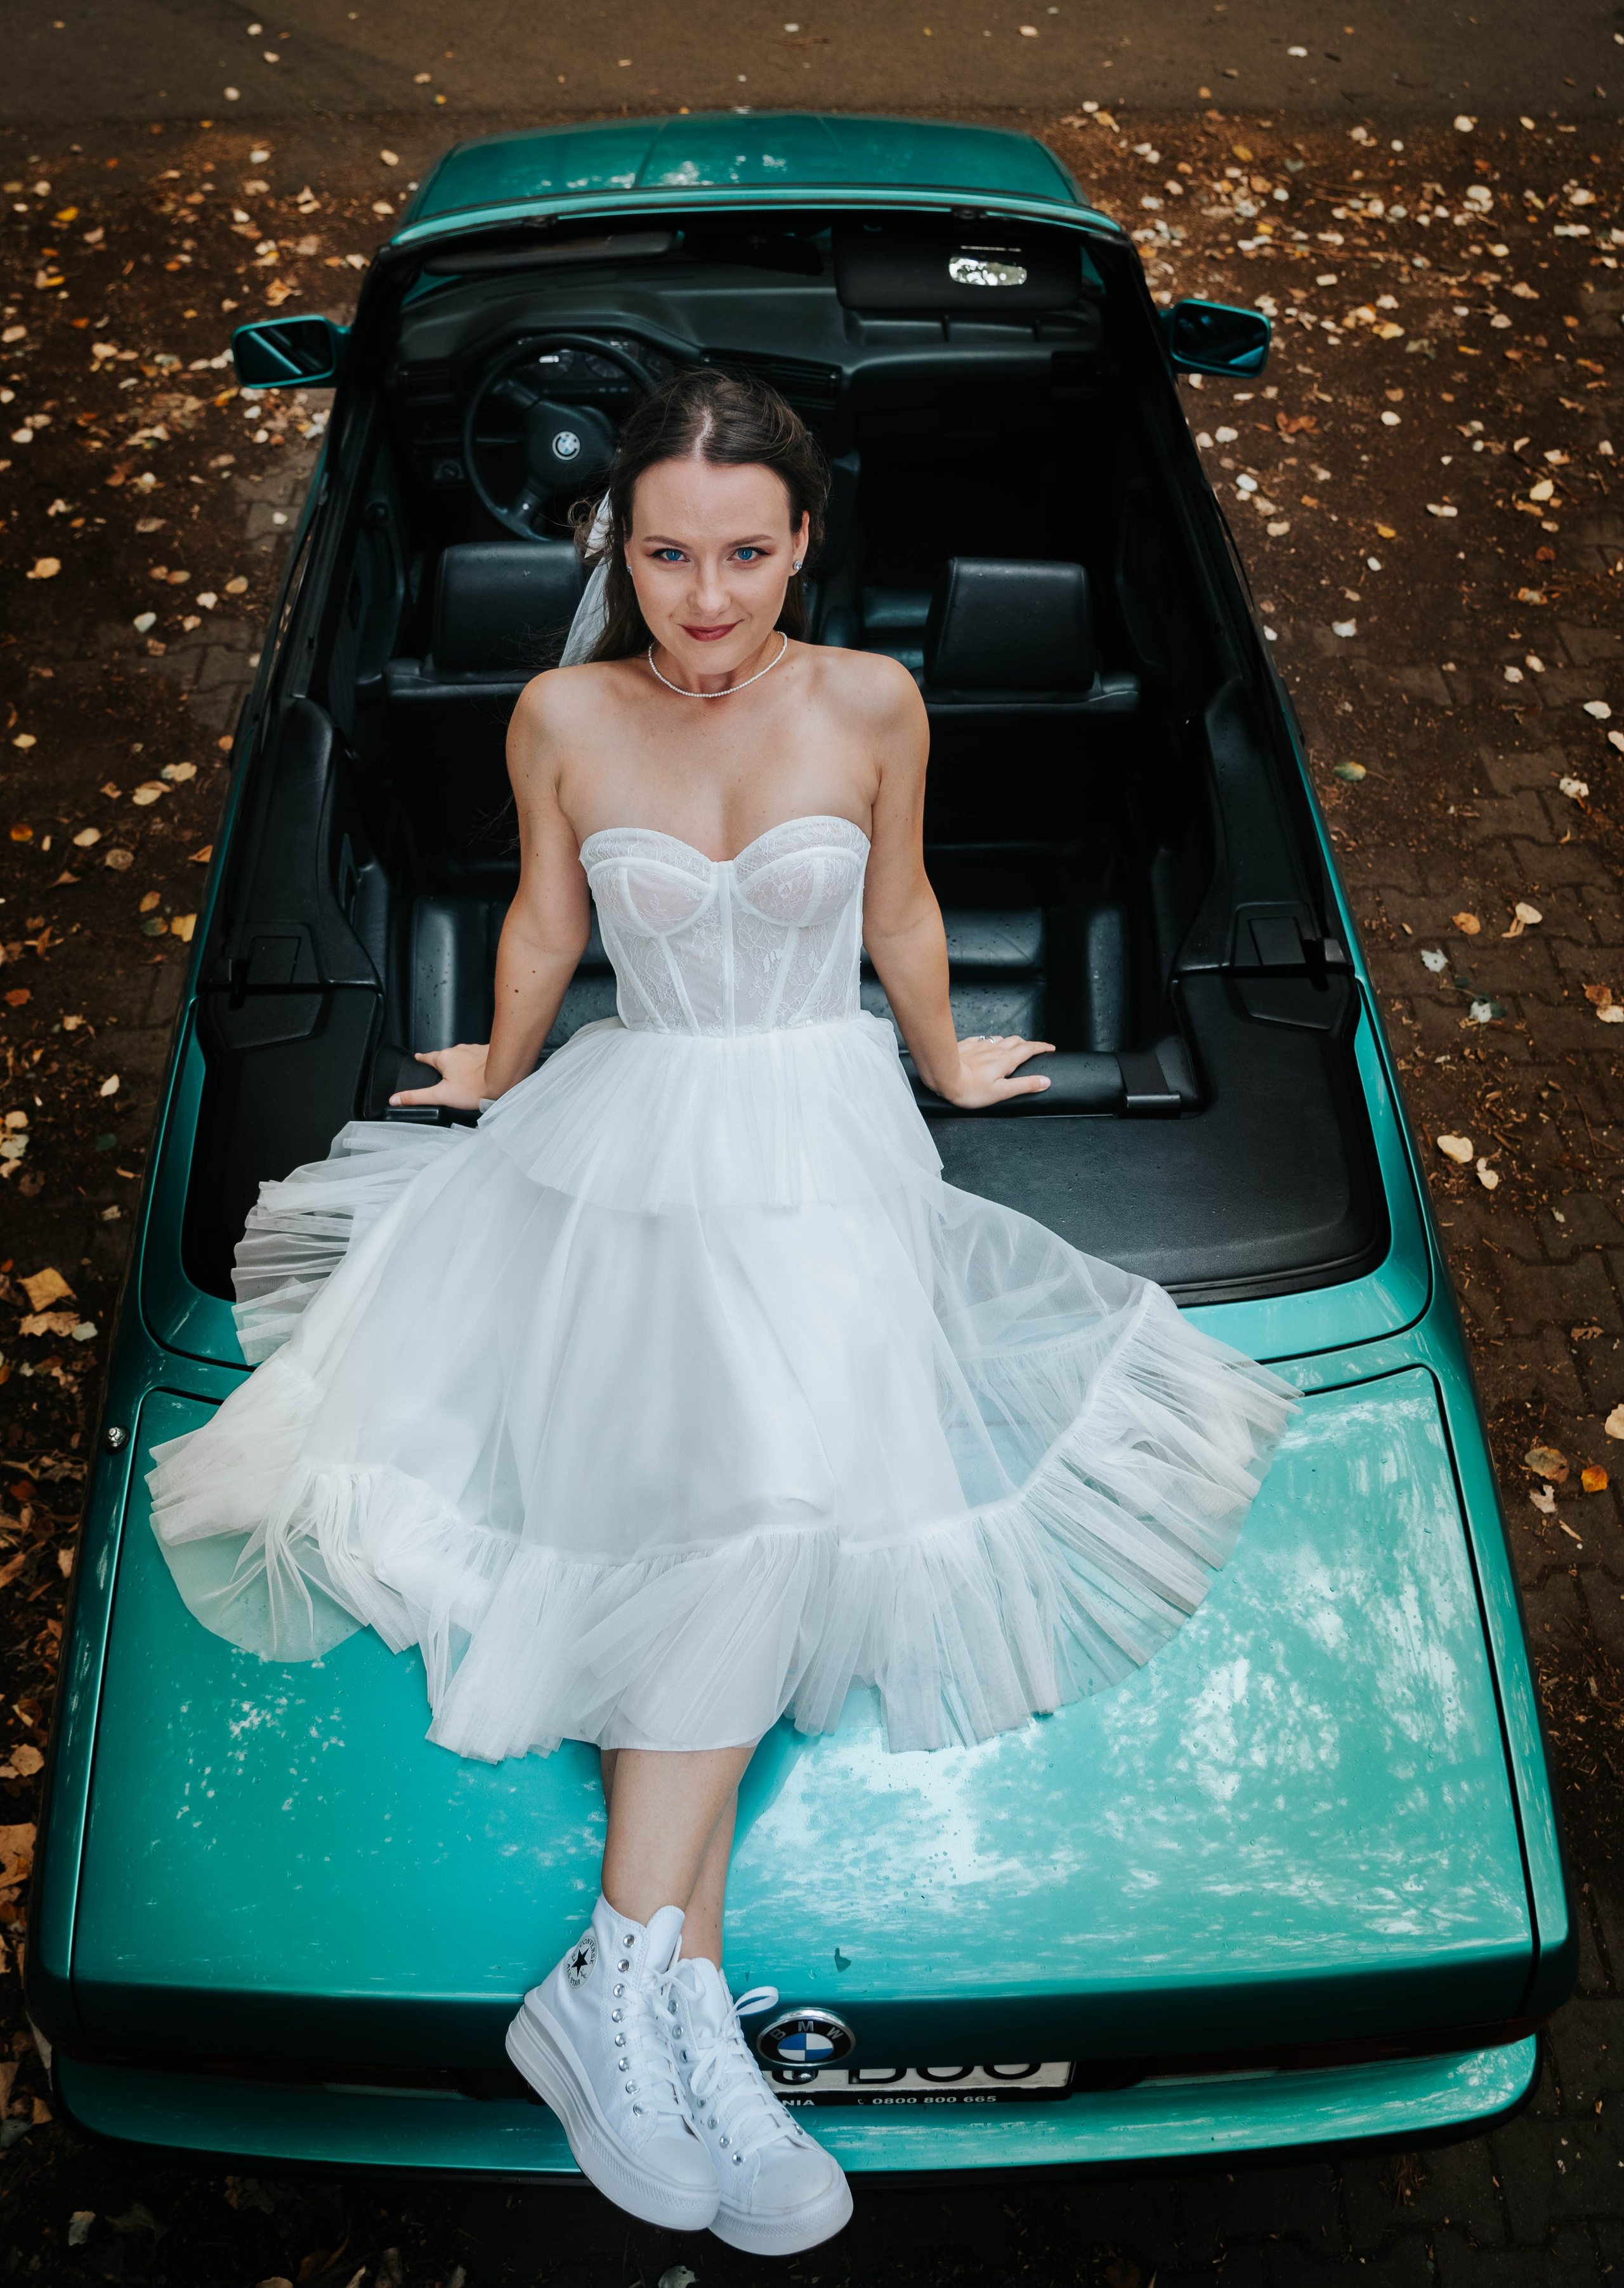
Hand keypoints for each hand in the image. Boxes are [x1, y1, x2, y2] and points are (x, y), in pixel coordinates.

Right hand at [389, 1043, 489, 1109]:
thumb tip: (396, 1099)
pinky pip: (478, 1056)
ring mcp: (474, 1049)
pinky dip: (477, 1064)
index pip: (427, 1057)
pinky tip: (481, 1073)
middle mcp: (458, 1049)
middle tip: (446, 1077)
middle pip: (446, 1057)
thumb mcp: (441, 1096)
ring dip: (462, 1064)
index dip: (422, 1059)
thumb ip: (418, 1097)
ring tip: (465, 1078)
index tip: (418, 1058)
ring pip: (463, 1056)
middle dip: (445, 1065)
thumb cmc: (476, 1088)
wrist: (504, 1078)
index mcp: (444, 1058)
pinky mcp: (488, 1052)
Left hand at [933, 1034, 1055, 1109]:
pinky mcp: (967, 1045)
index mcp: (1006, 1060)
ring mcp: (980, 1046)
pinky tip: (986, 1045)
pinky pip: (982, 1039)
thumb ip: (1024, 1085)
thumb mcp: (1002, 1092)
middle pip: (1016, 1041)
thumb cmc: (970, 1089)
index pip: (1029, 1049)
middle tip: (1033, 1049)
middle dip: (1027, 1043)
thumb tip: (1045, 1081)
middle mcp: (995, 1049)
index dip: (1042, 1047)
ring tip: (1012, 1047)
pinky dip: (990, 1042)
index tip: (1050, 1048)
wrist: (943, 1075)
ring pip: (1000, 1038)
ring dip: (1009, 1041)